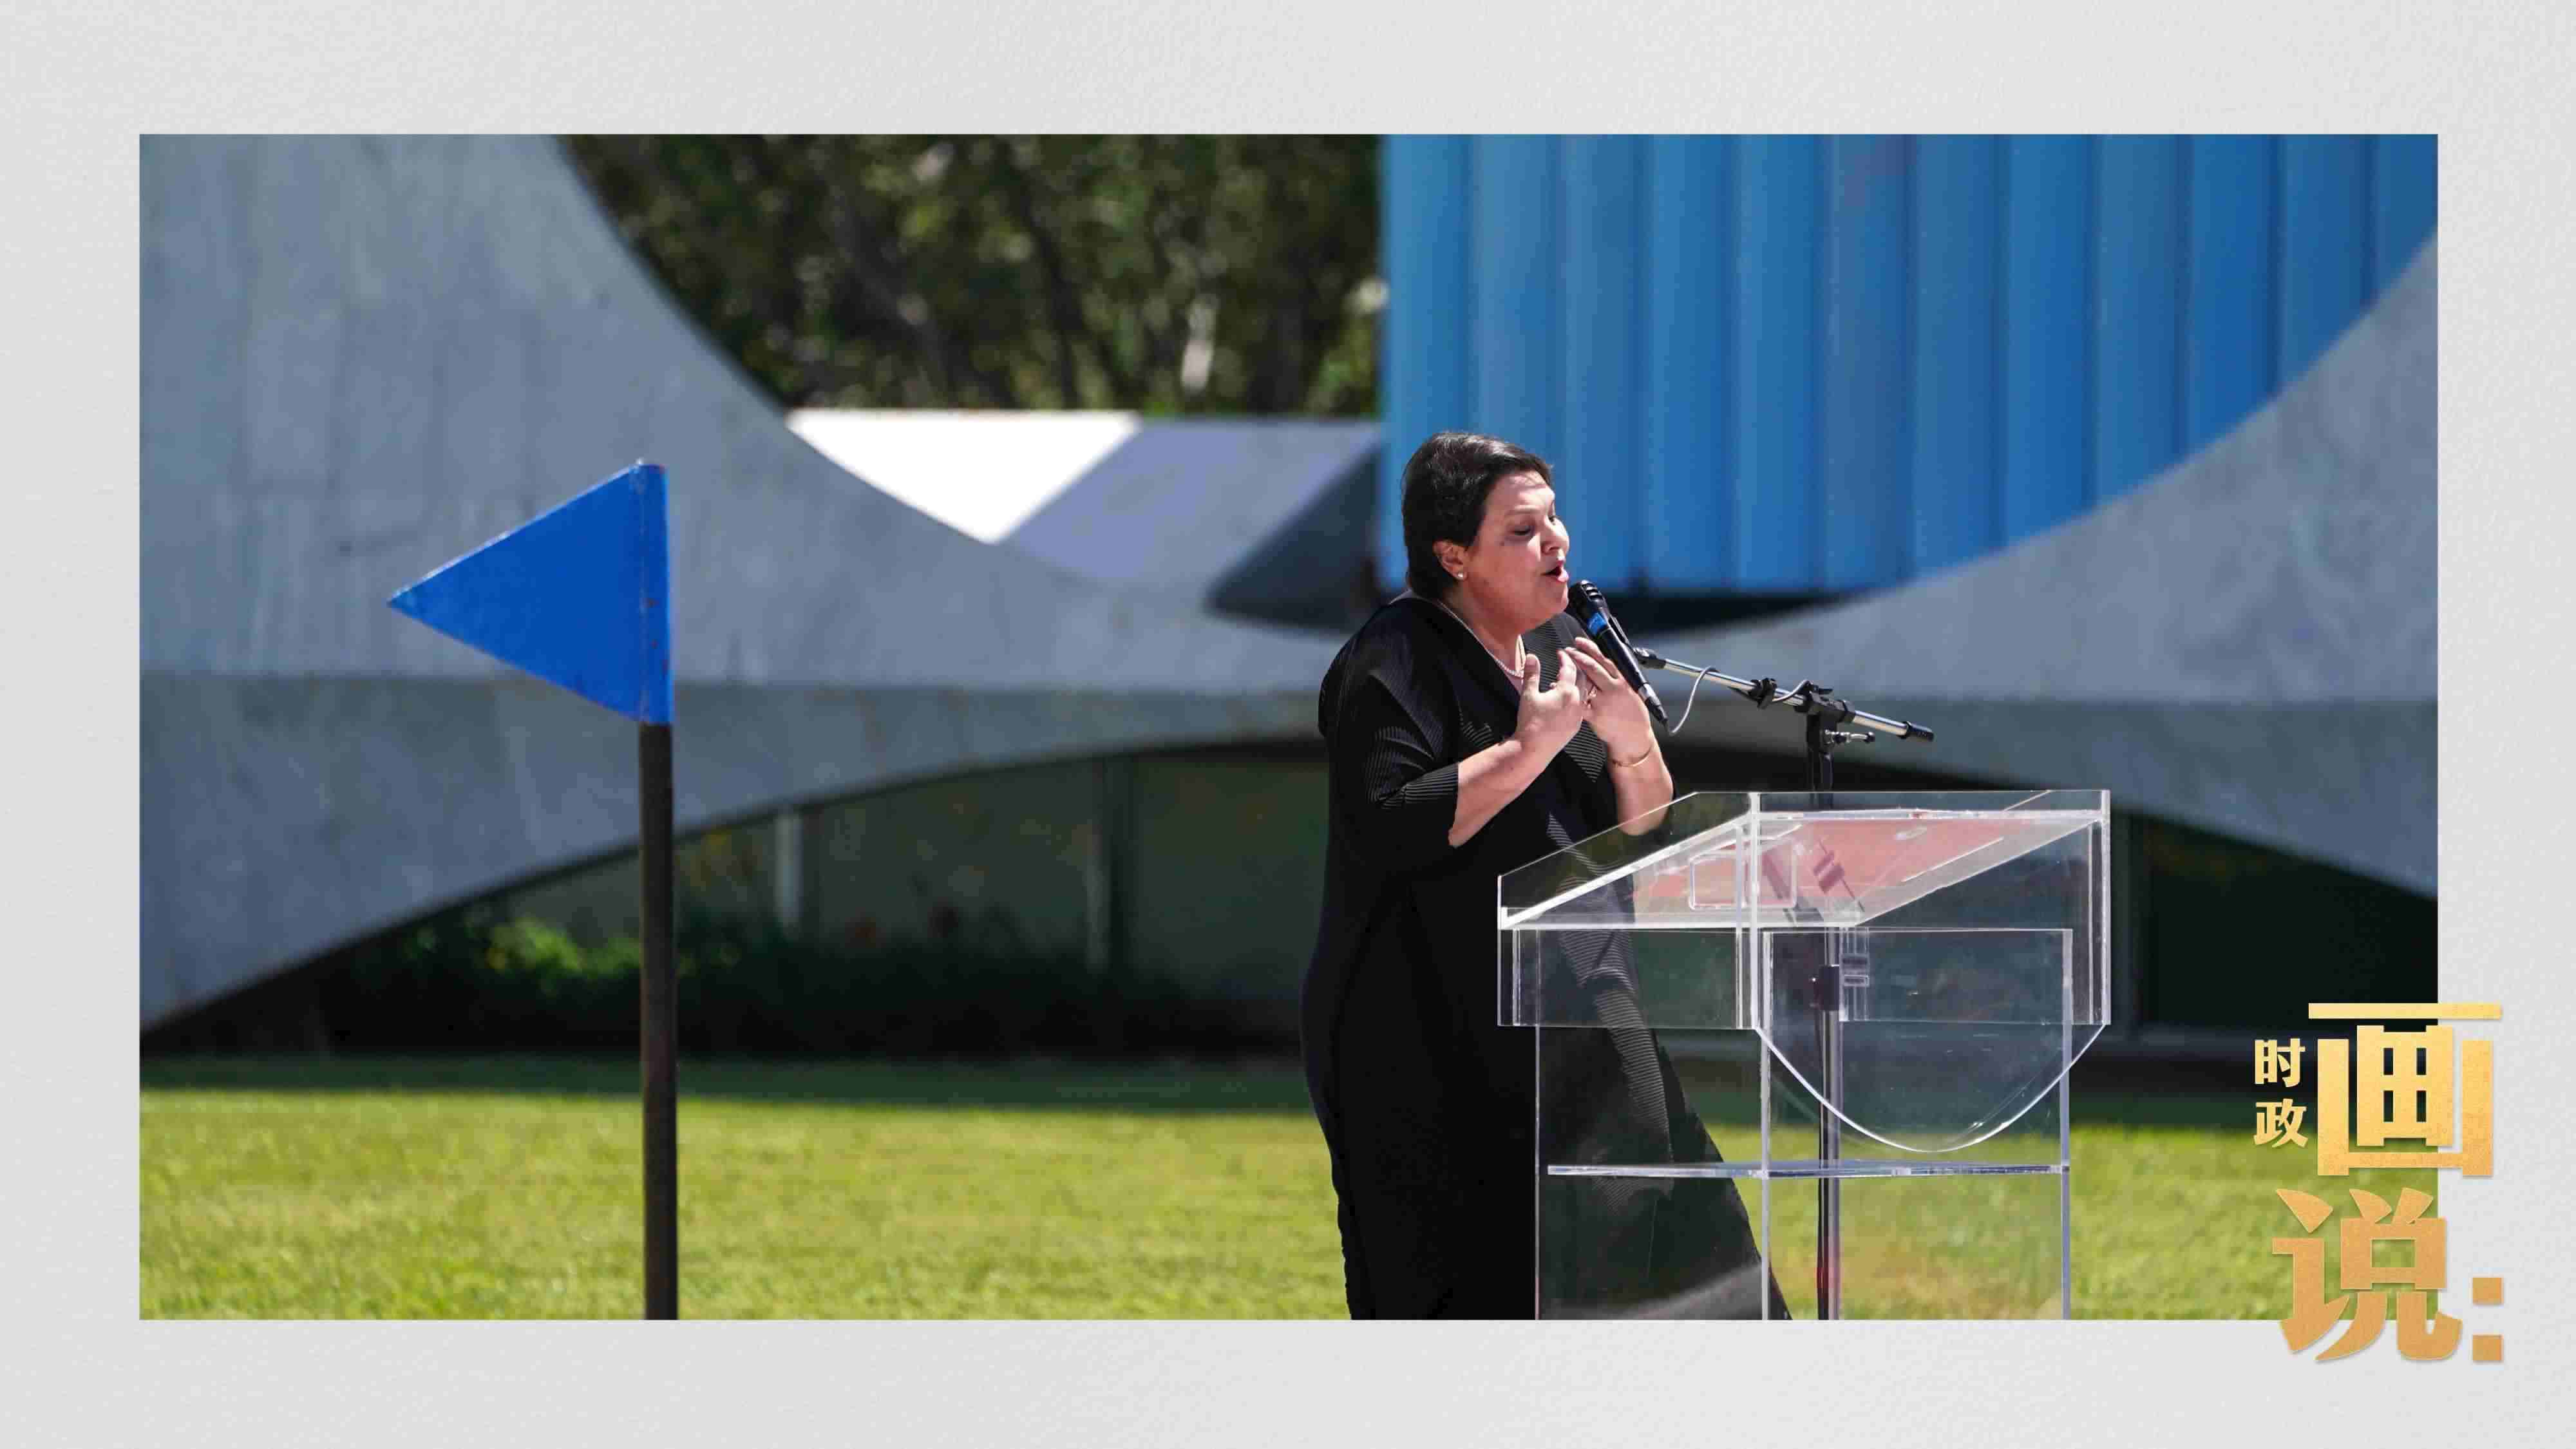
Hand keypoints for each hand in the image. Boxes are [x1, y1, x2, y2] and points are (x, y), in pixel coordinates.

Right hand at [1513, 650, 1586, 757]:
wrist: (1534, 749)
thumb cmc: (1530, 723)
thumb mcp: (1528, 694)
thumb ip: (1531, 673)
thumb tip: (1532, 657)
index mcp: (1566, 692)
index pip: (1569, 668)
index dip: (1565, 658)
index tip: (1561, 653)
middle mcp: (1576, 702)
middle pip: (1582, 678)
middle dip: (1575, 668)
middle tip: (1568, 661)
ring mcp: (1578, 714)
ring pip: (1584, 692)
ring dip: (1578, 682)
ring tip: (1569, 678)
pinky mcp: (1577, 725)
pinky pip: (1582, 706)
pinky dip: (1577, 697)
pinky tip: (1568, 699)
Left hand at [1563, 636, 1655, 762]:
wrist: (1634, 737)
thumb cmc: (1632, 715)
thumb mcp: (1630, 692)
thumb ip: (1616, 680)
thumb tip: (1603, 666)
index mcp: (1622, 681)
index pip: (1605, 660)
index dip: (1590, 649)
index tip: (1579, 642)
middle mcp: (1613, 689)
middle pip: (1593, 667)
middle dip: (1577, 657)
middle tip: (1566, 651)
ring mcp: (1604, 702)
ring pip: (1584, 683)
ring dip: (1570, 674)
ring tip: (1561, 669)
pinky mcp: (1596, 716)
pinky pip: (1578, 703)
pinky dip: (1567, 695)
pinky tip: (1558, 689)